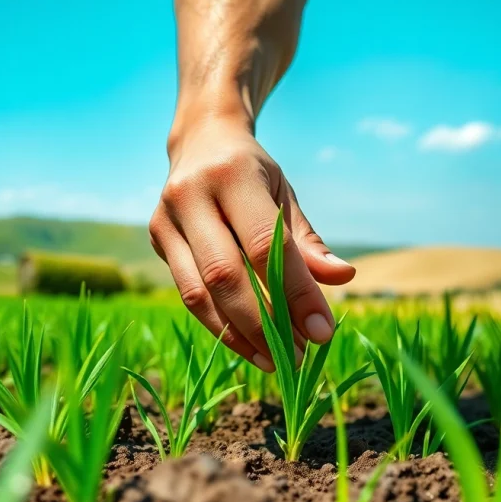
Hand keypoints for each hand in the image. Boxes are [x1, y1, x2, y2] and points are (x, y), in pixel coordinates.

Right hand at [150, 116, 356, 372]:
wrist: (200, 141)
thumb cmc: (253, 173)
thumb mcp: (285, 196)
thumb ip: (307, 242)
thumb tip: (342, 278)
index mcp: (231, 175)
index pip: (264, 245)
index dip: (294, 292)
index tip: (323, 331)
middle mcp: (190, 195)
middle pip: (226, 274)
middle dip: (264, 323)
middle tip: (298, 357)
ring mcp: (166, 219)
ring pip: (199, 293)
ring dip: (239, 334)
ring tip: (274, 360)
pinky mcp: (157, 239)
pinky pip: (188, 294)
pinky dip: (220, 326)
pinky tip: (248, 345)